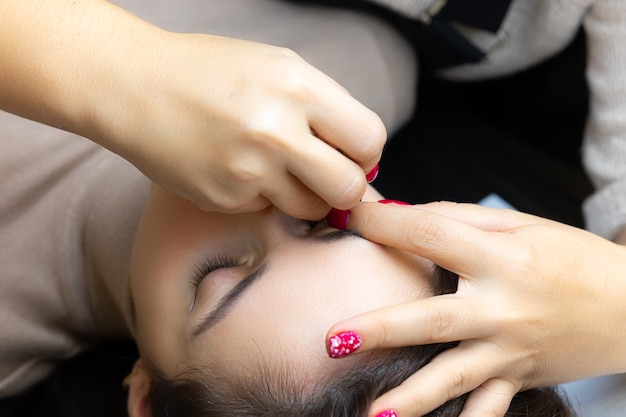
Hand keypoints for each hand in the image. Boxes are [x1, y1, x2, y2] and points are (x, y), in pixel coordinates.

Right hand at [1, 0, 383, 219]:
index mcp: (298, 86)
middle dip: (346, 187)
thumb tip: (363, 156)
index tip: (352, 154)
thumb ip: (325, 108)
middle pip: (349, 188)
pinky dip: (263, 196)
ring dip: (306, 196)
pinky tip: (238, 169)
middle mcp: (276, 131)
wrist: (134, 86)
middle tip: (327, 175)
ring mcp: (248, 170)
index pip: (370, 139)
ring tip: (278, 169)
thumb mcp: (277, 67)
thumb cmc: (209, 72)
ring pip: (311, 208)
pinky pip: (268, 209)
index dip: (366, 152)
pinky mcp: (224, 199)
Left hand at [328, 201, 625, 416]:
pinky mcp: (519, 377)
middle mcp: (501, 307)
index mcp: (499, 258)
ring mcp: (509, 349)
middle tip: (333, 339)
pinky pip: (488, 407)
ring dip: (412, 396)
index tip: (343, 218)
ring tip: (375, 414)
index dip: (382, 224)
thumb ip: (457, 218)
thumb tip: (401, 213)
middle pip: (431, 319)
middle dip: (380, 329)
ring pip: (453, 376)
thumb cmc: (570, 256)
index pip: (429, 235)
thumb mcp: (519, 225)